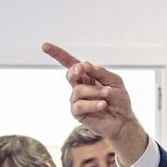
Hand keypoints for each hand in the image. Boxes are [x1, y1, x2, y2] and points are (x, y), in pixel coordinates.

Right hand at [44, 43, 149, 163]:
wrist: (123, 120)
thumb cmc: (119, 100)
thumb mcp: (114, 81)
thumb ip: (100, 72)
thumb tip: (84, 64)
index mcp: (87, 75)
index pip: (70, 63)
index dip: (57, 54)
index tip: (44, 46)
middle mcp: (79, 86)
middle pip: (70, 74)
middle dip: (75, 71)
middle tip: (82, 70)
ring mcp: (76, 99)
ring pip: (78, 90)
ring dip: (95, 91)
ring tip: (108, 95)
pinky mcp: (77, 113)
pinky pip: (80, 105)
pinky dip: (93, 103)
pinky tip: (103, 104)